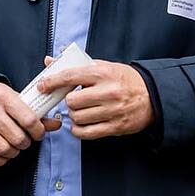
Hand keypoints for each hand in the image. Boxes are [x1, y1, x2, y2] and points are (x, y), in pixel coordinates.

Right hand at [0, 81, 60, 166]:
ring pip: (4, 149)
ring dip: (14, 152)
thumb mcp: (12, 97)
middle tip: (26, 141)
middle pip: (17, 137)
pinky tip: (3, 155)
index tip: (39, 134)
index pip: (28, 119)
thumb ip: (32, 111)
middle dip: (26, 143)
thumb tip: (55, 124)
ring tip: (15, 147)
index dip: (38, 131)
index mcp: (4, 97)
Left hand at [39, 58, 153, 139]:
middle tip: (74, 99)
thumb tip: (50, 62)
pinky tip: (82, 123)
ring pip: (77, 118)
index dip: (52, 81)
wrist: (151, 95)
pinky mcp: (114, 126)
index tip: (43, 85)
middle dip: (68, 101)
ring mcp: (111, 110)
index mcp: (102, 72)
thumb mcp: (103, 65)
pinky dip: (78, 130)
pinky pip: (86, 133)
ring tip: (81, 110)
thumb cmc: (124, 79)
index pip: (70, 76)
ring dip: (74, 115)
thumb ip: (76, 65)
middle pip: (72, 101)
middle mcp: (106, 91)